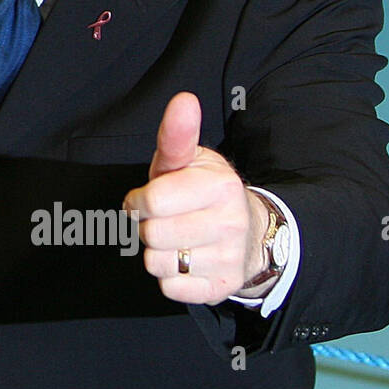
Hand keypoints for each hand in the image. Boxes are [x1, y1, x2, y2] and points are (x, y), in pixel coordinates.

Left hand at [123, 92, 269, 304]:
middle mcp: (230, 222)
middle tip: (164, 220)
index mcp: (220, 185)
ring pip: (157, 263)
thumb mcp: (188, 160)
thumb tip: (184, 99)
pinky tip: (185, 261)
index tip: (149, 198)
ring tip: (175, 239)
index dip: (139, 201)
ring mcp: (229, 258)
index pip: (152, 200)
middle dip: (146, 227)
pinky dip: (169, 278)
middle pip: (151, 234)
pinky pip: (170, 289)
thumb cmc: (201, 191)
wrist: (248, 232)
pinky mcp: (222, 287)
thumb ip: (176, 134)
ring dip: (156, 252)